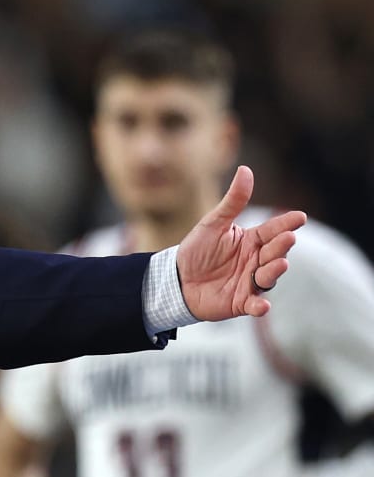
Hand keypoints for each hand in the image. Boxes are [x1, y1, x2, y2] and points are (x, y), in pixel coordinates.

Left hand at [176, 166, 305, 320]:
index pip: (272, 230)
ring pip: (269, 276)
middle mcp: (256, 260)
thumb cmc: (197, 250)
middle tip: (287, 238)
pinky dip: (259, 306)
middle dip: (282, 246)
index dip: (286, 223)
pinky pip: (254, 305)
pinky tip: (262, 306)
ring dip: (275, 271)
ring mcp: (251, 281)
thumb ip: (233, 201)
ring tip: (279, 263)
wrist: (176, 279)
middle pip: (275, 252)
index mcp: (252, 240)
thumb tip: (246, 170)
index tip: (300, 217)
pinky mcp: (241, 302)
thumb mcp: (213, 223)